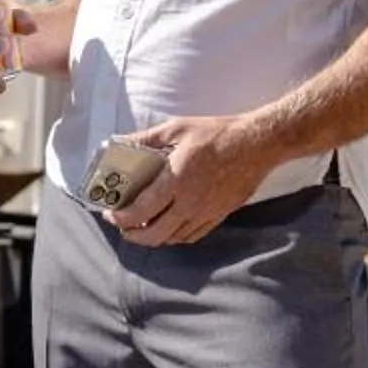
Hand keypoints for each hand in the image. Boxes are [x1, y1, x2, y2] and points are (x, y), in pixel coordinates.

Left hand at [106, 114, 282, 246]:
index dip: (120, 218)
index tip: (110, 214)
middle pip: (154, 234)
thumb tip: (121, 142)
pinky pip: (193, 236)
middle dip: (133, 235)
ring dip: (153, 237)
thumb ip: (146, 138)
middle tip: (122, 226)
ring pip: (173, 239)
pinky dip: (176, 237)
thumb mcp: (177, 128)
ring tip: (142, 226)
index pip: (140, 212)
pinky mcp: (219, 215)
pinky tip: (169, 227)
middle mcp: (190, 203)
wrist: (257, 144)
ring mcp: (206, 212)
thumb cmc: (217, 134)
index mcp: (175, 181)